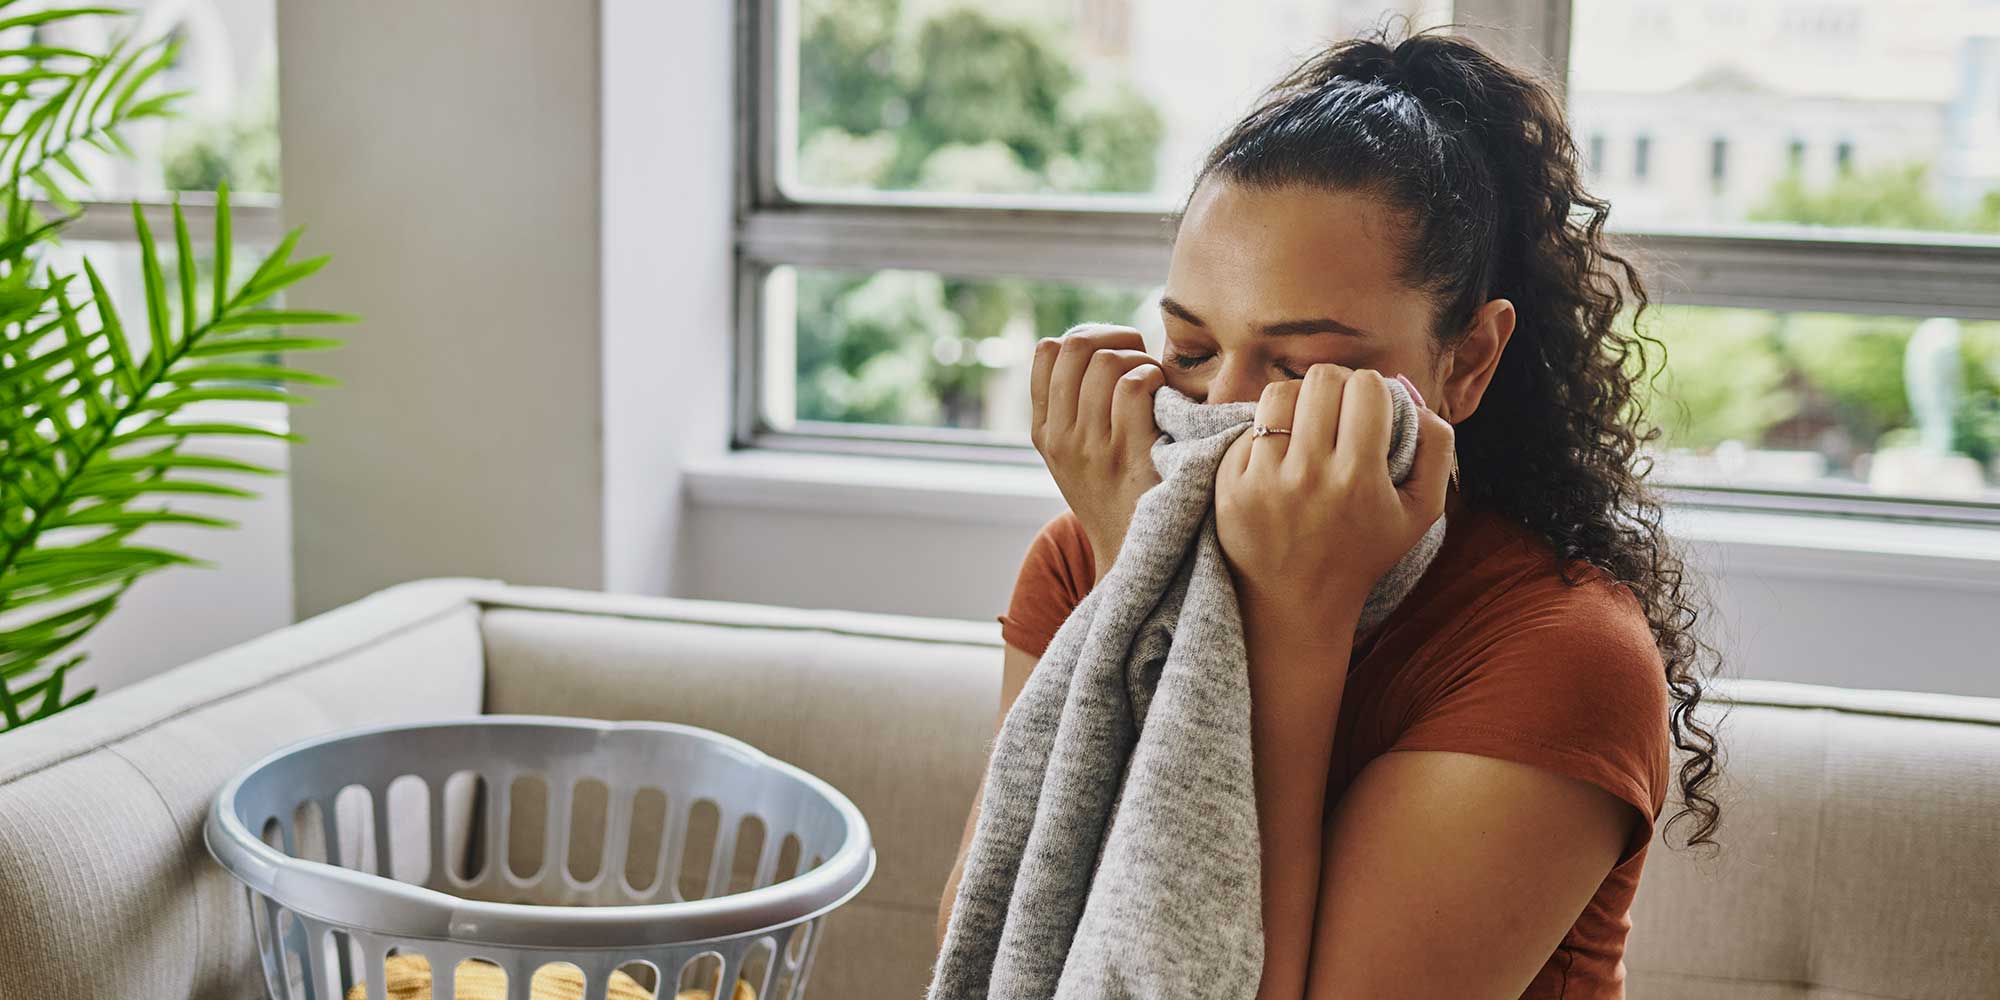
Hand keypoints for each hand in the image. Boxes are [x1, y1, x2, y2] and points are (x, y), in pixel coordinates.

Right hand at [1030, 323, 1166, 575]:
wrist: (1132, 553)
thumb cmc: (1115, 493)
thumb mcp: (1073, 455)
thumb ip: (1072, 407)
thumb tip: (1096, 344)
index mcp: (1045, 431)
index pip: (1047, 351)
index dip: (1084, 336)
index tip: (1110, 352)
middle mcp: (1061, 437)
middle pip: (1076, 346)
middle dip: (1114, 337)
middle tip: (1138, 356)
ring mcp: (1093, 447)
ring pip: (1107, 362)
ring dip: (1139, 359)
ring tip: (1152, 381)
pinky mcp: (1129, 455)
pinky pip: (1134, 387)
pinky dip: (1153, 378)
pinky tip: (1163, 398)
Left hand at [1215, 364, 1453, 626]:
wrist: (1295, 605)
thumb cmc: (1362, 553)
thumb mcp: (1420, 513)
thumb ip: (1437, 451)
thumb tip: (1417, 400)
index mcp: (1360, 479)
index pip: (1365, 387)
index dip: (1371, 388)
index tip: (1369, 408)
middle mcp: (1309, 476)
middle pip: (1321, 380)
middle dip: (1336, 385)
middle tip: (1338, 408)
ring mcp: (1264, 480)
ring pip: (1279, 393)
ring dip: (1298, 400)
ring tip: (1307, 422)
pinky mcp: (1229, 485)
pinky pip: (1249, 427)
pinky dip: (1268, 433)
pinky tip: (1280, 456)